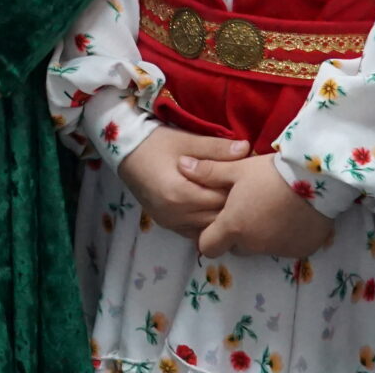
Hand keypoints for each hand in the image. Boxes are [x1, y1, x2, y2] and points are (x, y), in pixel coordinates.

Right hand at [117, 130, 253, 239]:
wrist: (125, 151)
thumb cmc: (155, 143)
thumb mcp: (186, 141)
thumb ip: (217, 148)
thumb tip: (247, 149)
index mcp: (180, 195)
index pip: (221, 199)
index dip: (238, 190)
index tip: (249, 178)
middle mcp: (175, 215)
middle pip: (217, 219)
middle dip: (233, 206)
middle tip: (246, 190)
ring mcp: (170, 223)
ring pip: (208, 229)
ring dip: (221, 217)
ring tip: (232, 200)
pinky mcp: (167, 225)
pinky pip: (195, 232)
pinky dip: (207, 224)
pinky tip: (214, 209)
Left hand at [193, 153, 335, 259]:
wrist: (318, 181)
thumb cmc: (270, 173)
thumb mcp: (237, 169)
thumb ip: (208, 172)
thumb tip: (180, 165)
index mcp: (233, 227)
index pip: (207, 247)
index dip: (208, 235)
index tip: (217, 219)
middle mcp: (252, 245)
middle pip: (235, 247)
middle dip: (236, 233)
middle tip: (246, 207)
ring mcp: (277, 250)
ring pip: (259, 248)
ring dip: (260, 234)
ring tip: (270, 208)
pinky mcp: (299, 251)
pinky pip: (283, 247)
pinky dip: (283, 236)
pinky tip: (290, 216)